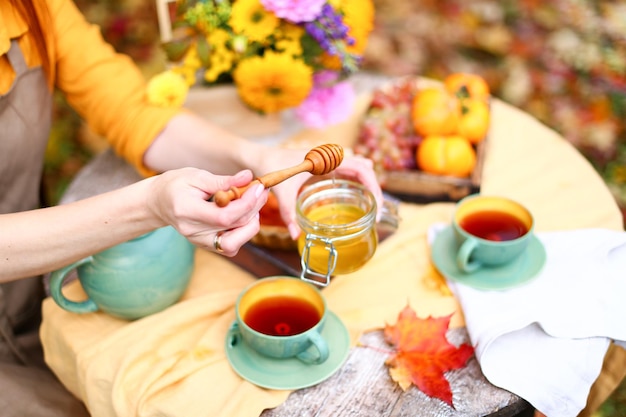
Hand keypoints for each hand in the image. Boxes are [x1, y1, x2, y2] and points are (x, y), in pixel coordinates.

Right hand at [146, 168, 268, 255]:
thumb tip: (248, 177)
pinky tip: (243, 214)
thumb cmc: (176, 185)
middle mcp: (193, 231)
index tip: (258, 187)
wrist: (159, 202)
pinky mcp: (207, 246)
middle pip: (233, 228)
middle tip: (261, 191)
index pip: (223, 216)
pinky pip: (231, 246)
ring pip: (235, 243)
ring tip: (252, 203)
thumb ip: (223, 180)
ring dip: (251, 223)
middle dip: (253, 209)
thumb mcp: (196, 176)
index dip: (246, 203)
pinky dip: (243, 231)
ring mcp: (199, 242)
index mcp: (186, 211)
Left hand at [270, 153, 383, 239]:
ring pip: (358, 170)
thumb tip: (296, 235)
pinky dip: (357, 184)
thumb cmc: (270, 167)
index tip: (376, 205)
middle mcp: (331, 158)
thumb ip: (288, 212)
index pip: (360, 169)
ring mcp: (328, 162)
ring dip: (368, 186)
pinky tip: (359, 200)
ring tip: (372, 209)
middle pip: (364, 170)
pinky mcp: (324, 167)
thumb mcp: (281, 191)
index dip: (373, 185)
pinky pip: (347, 173)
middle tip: (377, 214)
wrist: (259, 156)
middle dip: (374, 189)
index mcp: (326, 159)